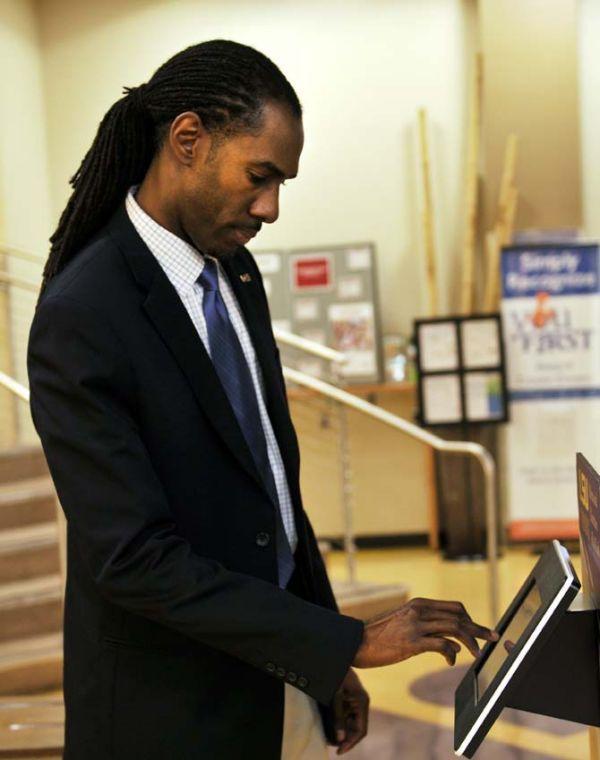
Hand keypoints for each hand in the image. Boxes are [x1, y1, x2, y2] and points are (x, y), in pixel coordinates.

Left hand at [331, 668, 368, 754]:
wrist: (333, 655)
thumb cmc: (335, 673)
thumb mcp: (335, 695)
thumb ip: (338, 717)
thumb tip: (340, 739)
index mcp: (362, 702)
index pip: (360, 731)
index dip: (350, 743)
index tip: (338, 751)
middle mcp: (361, 703)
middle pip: (355, 728)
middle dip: (343, 738)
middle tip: (329, 743)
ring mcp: (355, 700)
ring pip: (349, 722)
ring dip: (339, 730)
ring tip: (326, 736)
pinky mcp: (348, 698)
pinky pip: (345, 714)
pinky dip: (337, 721)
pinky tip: (327, 725)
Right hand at [353, 597, 497, 668]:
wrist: (356, 642)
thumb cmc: (379, 635)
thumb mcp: (402, 622)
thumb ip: (422, 624)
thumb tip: (448, 639)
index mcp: (418, 604)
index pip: (454, 607)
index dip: (471, 620)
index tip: (479, 631)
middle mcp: (419, 611)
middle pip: (459, 617)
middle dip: (478, 630)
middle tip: (492, 639)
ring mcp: (416, 625)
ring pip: (455, 629)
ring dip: (471, 643)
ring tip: (477, 655)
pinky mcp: (412, 642)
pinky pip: (443, 645)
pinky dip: (452, 653)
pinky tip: (451, 661)